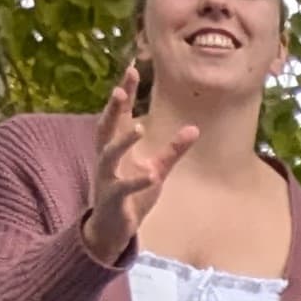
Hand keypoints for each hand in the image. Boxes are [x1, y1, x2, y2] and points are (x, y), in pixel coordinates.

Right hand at [81, 67, 198, 266]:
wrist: (114, 231)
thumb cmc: (132, 196)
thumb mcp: (157, 169)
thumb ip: (173, 150)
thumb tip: (194, 128)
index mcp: (117, 147)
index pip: (119, 114)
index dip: (124, 92)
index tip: (131, 69)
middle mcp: (107, 158)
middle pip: (107, 127)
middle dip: (113, 108)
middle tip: (119, 89)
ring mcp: (107, 177)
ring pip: (109, 154)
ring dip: (123, 141)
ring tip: (139, 127)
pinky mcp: (112, 199)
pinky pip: (123, 188)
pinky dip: (136, 181)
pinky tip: (151, 174)